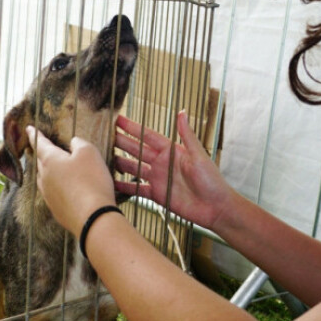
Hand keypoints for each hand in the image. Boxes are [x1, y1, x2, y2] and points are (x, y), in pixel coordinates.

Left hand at [26, 126, 116, 235]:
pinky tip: (64, 189)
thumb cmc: (91, 181)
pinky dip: (57, 187)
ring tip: (52, 168)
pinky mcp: (56, 210)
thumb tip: (73, 143)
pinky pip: (53, 194)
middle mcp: (44, 178)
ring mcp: (48, 195)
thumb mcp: (89, 153)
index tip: (28, 129)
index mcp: (50, 160)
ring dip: (47, 171)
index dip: (34, 134)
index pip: (39, 144)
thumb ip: (79, 143)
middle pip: (39, 162)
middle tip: (40, 148)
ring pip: (44, 179)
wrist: (93, 217)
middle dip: (40, 153)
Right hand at [114, 111, 236, 229]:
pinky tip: (113, 184)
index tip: (119, 119)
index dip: (133, 128)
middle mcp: (162, 163)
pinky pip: (137, 189)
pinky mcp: (157, 194)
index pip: (148, 136)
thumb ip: (187, 135)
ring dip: (120, 163)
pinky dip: (125, 187)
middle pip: (137, 150)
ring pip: (134, 168)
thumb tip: (182, 112)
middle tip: (105, 136)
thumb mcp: (199, 155)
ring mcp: (158, 179)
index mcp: (171, 151)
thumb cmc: (212, 180)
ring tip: (104, 158)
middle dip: (121, 142)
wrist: (215, 207)